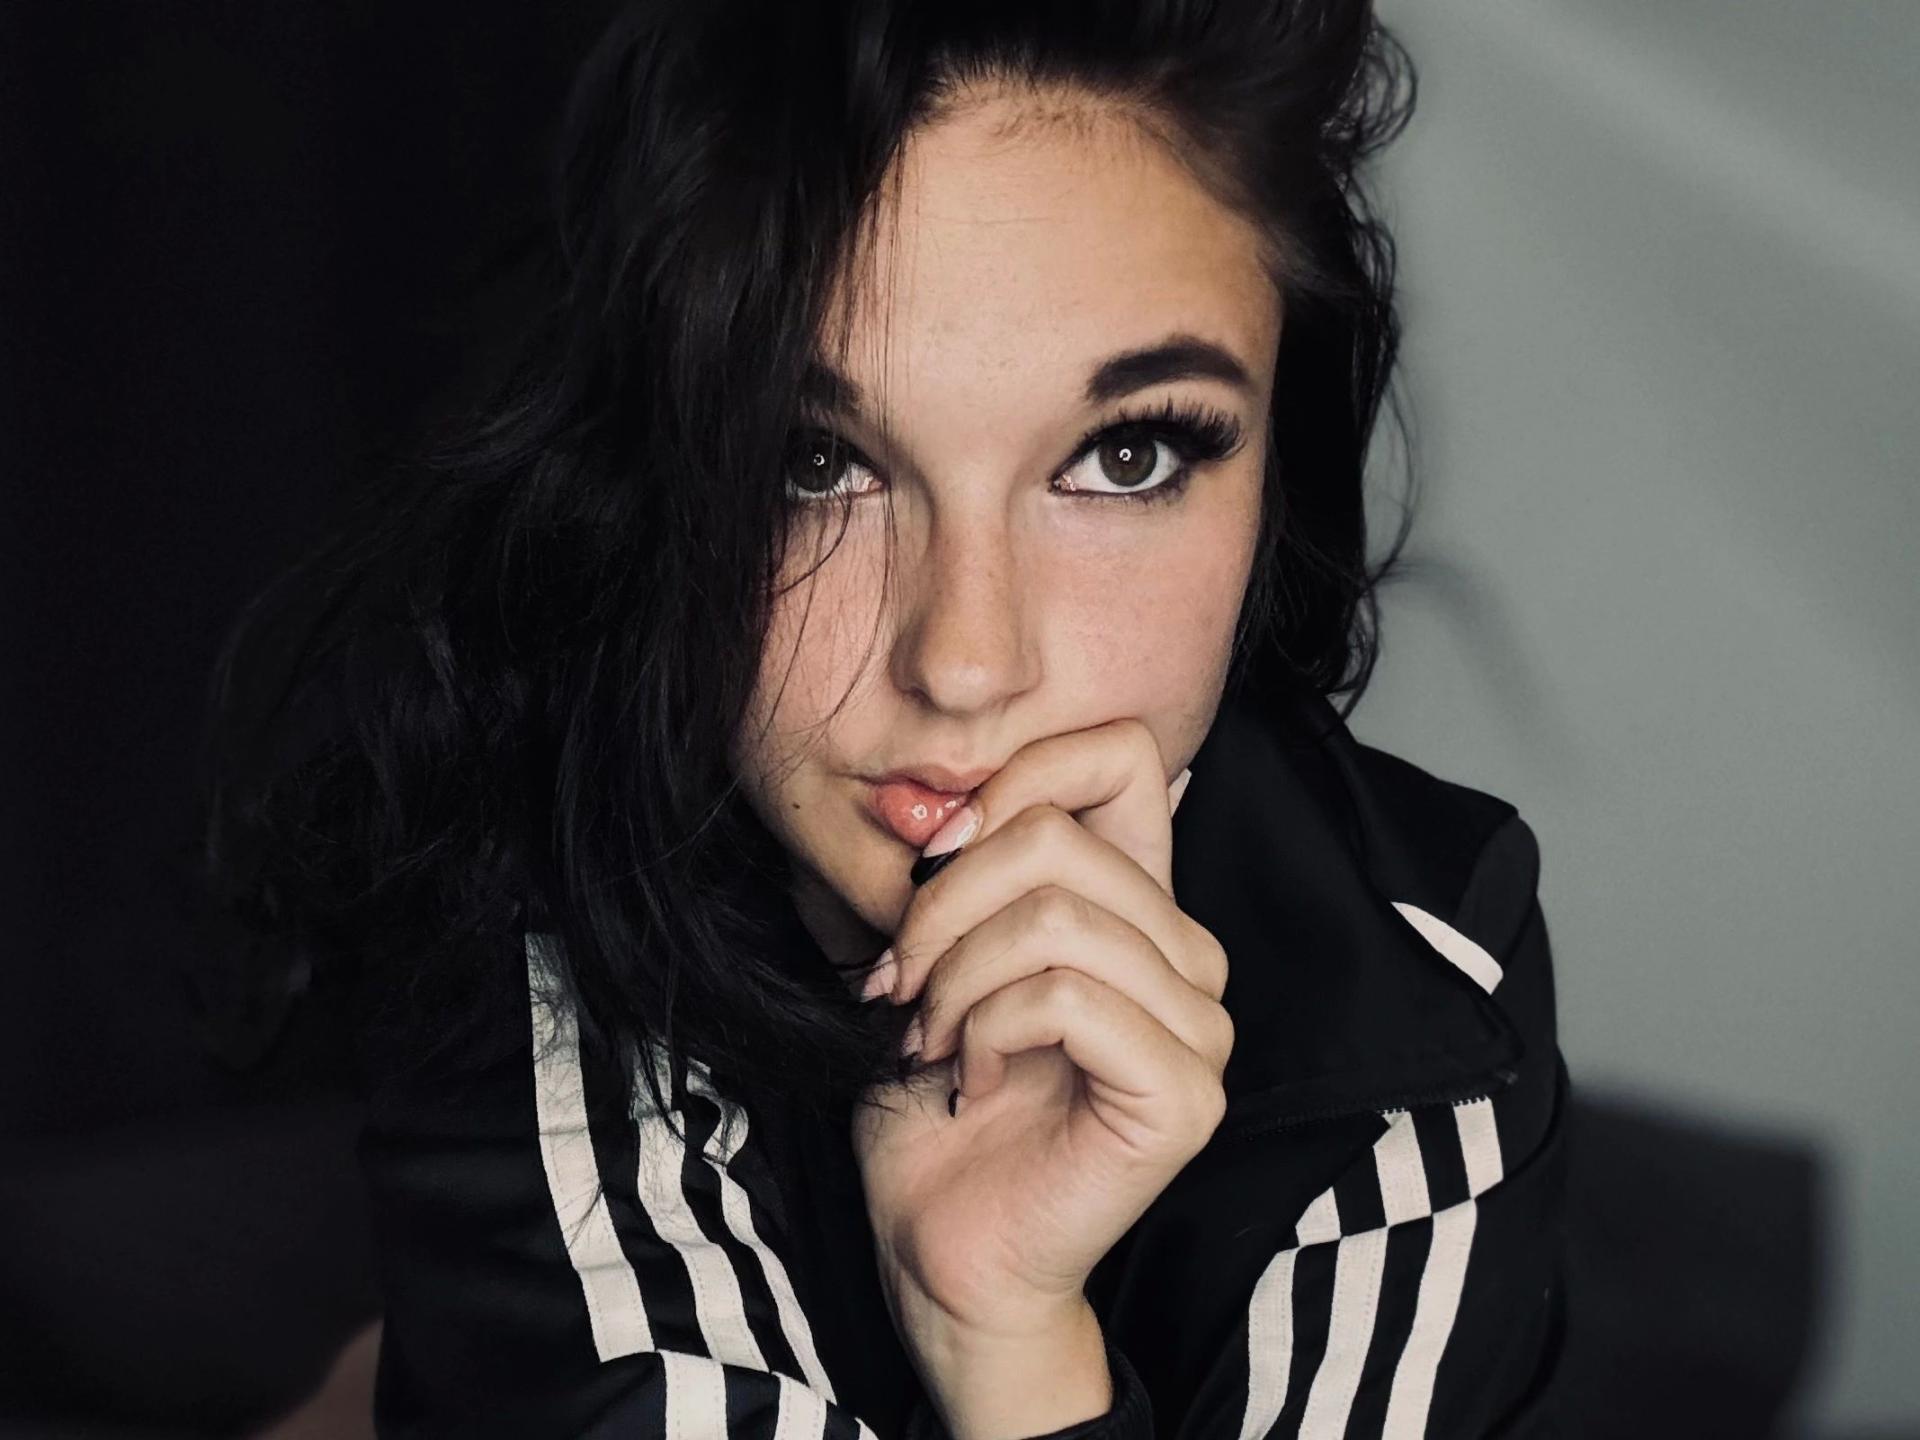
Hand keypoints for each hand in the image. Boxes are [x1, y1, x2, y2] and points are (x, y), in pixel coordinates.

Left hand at [851, 717, 1231, 1432]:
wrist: (940, 1247)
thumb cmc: (930, 1102)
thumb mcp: (915, 958)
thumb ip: (924, 870)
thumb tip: (910, 798)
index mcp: (1134, 903)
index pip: (1119, 754)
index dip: (1016, 778)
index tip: (932, 865)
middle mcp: (1186, 953)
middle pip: (1057, 837)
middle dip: (940, 906)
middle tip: (900, 986)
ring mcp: (1200, 1025)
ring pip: (1058, 919)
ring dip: (955, 980)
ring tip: (929, 1039)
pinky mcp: (1183, 1092)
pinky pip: (1067, 999)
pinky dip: (986, 1030)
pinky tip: (969, 1082)